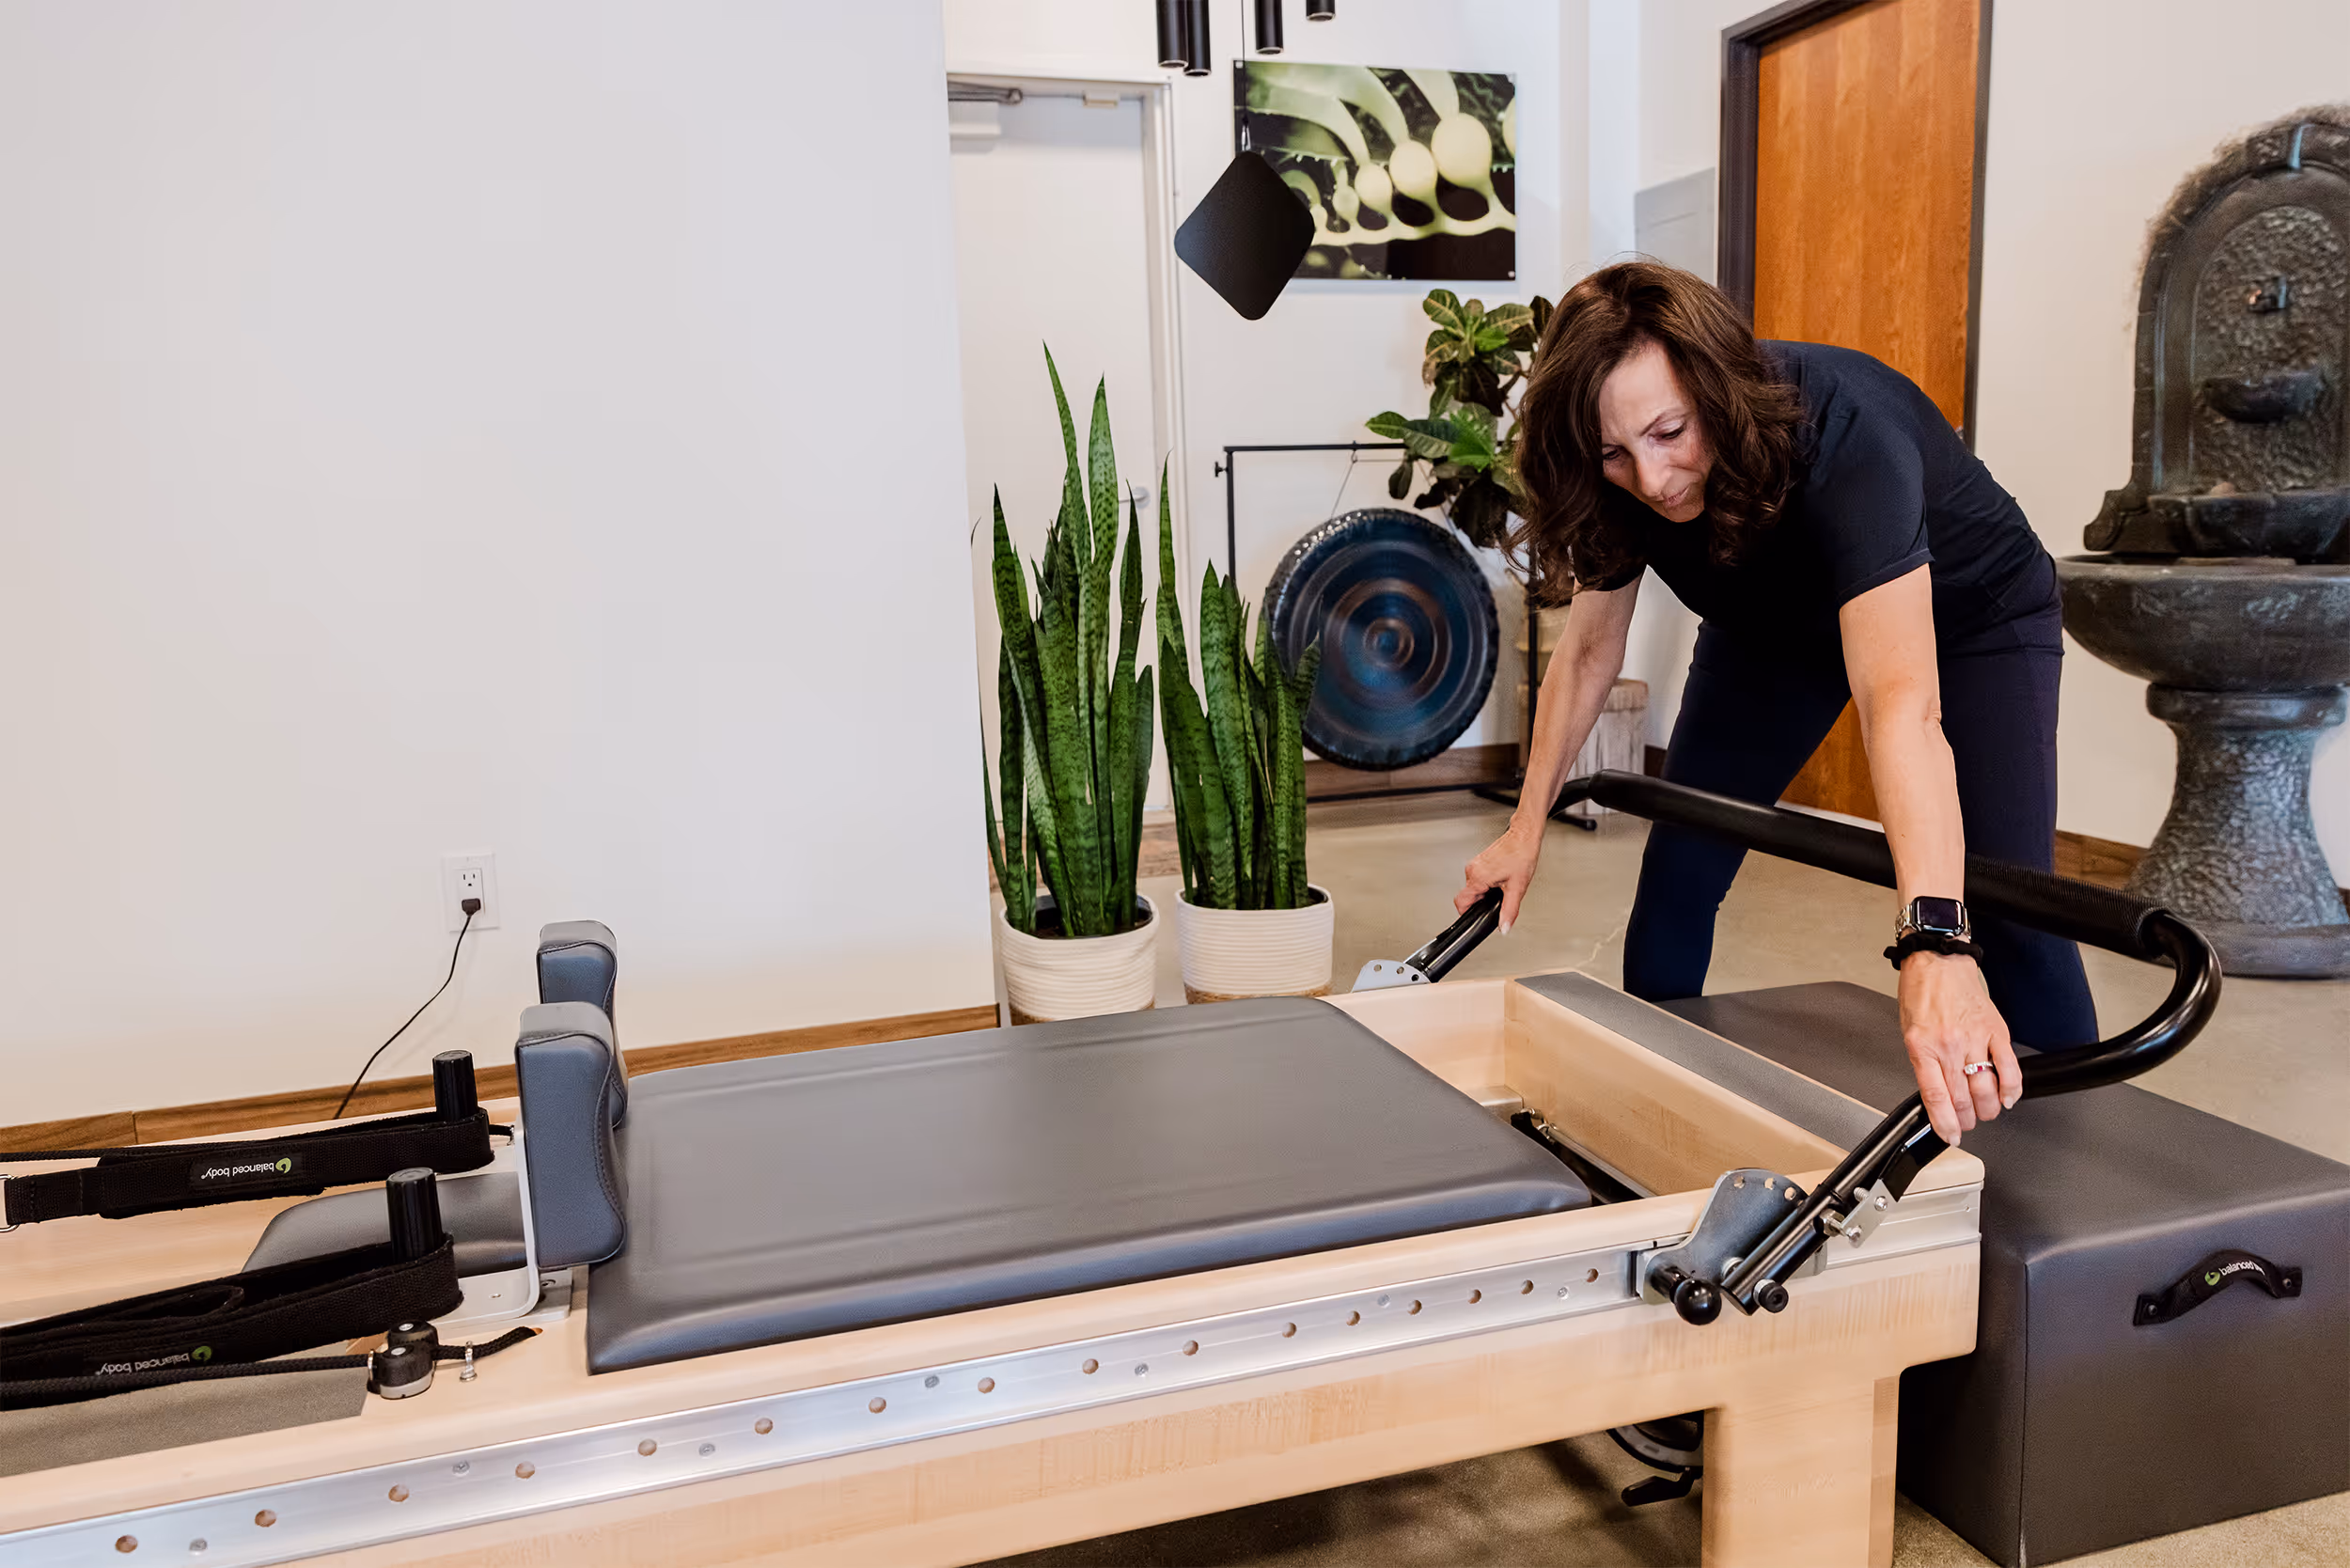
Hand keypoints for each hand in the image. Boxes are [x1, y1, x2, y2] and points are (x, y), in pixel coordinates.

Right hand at [1459, 818, 1543, 933]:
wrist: (1524, 837)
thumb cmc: (1521, 856)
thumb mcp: (1517, 888)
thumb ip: (1509, 911)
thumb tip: (1504, 927)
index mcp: (1477, 877)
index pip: (1461, 903)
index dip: (1468, 914)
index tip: (1478, 916)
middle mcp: (1472, 870)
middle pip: (1468, 896)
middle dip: (1482, 902)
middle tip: (1499, 897)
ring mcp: (1475, 865)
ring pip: (1474, 887)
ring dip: (1486, 892)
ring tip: (1503, 886)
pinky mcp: (1479, 861)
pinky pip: (1478, 878)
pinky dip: (1488, 883)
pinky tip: (1501, 878)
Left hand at [1899, 952, 2020, 1145]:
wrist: (1938, 963)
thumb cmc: (1920, 994)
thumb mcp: (1909, 1033)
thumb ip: (1923, 1064)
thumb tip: (1936, 1095)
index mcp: (1922, 1048)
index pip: (1935, 1098)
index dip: (1945, 1124)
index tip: (1950, 1136)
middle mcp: (1948, 1046)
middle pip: (1962, 1099)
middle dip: (1966, 1121)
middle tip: (1967, 1125)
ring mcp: (1974, 1039)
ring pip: (1987, 1088)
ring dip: (1988, 1109)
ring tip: (1986, 1113)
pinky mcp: (1996, 1031)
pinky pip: (2009, 1067)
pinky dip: (2012, 1088)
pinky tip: (2008, 1098)